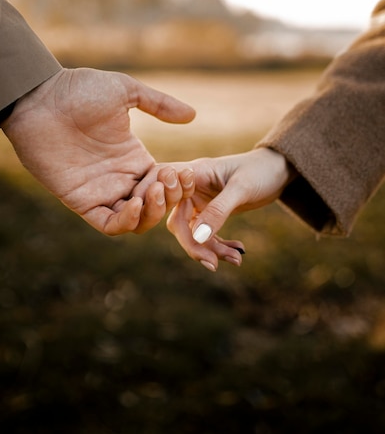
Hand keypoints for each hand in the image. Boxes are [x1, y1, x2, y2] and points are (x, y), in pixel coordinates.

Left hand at [2, 67, 194, 234]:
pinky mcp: (81, 201)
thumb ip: (159, 104)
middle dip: (169, 199)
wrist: (40, 97)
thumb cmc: (79, 90)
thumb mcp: (126, 92)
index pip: (165, 184)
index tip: (181, 172)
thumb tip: (192, 114)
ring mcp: (102, 191)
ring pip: (136, 222)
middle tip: (166, 181)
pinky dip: (126, 222)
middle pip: (155, 206)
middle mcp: (120, 178)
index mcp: (133, 157)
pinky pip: (108, 224)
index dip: (178, 184)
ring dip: (152, 213)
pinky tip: (134, 204)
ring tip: (153, 191)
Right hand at [164, 148, 292, 270]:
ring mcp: (199, 201)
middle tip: (213, 264)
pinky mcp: (210, 212)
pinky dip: (219, 247)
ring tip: (237, 258)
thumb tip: (197, 237)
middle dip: (193, 245)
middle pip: (177, 221)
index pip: (162, 190)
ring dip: (211, 249)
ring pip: (193, 233)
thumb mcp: (242, 189)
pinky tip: (238, 250)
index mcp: (193, 173)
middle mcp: (191, 187)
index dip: (153, 209)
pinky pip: (206, 236)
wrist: (279, 169)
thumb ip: (219, 211)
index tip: (154, 228)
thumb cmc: (261, 169)